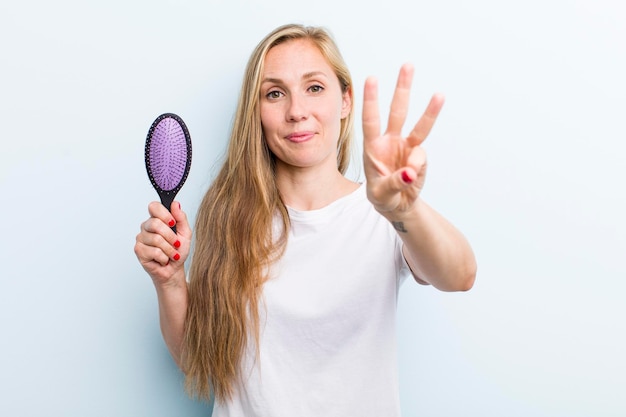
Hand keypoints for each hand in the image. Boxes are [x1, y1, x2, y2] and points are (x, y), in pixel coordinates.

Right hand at [134, 201, 191, 287]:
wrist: (174, 269)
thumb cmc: (178, 250)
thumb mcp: (185, 233)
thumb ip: (181, 218)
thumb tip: (175, 204)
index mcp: (157, 219)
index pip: (154, 206)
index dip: (164, 214)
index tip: (173, 223)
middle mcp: (147, 226)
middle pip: (155, 223)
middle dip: (170, 236)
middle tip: (176, 244)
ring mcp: (141, 238)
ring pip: (156, 239)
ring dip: (169, 250)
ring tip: (171, 254)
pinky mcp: (138, 250)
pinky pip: (154, 251)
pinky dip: (164, 257)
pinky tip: (163, 259)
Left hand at [362, 63, 443, 214]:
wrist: (396, 205)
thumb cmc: (382, 196)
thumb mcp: (381, 194)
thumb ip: (395, 183)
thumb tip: (412, 172)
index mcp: (373, 146)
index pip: (371, 120)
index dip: (371, 100)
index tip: (372, 78)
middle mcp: (390, 141)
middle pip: (398, 111)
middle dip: (403, 88)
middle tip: (408, 65)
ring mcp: (407, 146)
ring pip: (420, 125)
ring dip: (430, 110)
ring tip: (440, 95)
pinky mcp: (419, 156)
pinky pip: (422, 157)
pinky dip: (418, 168)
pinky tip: (410, 179)